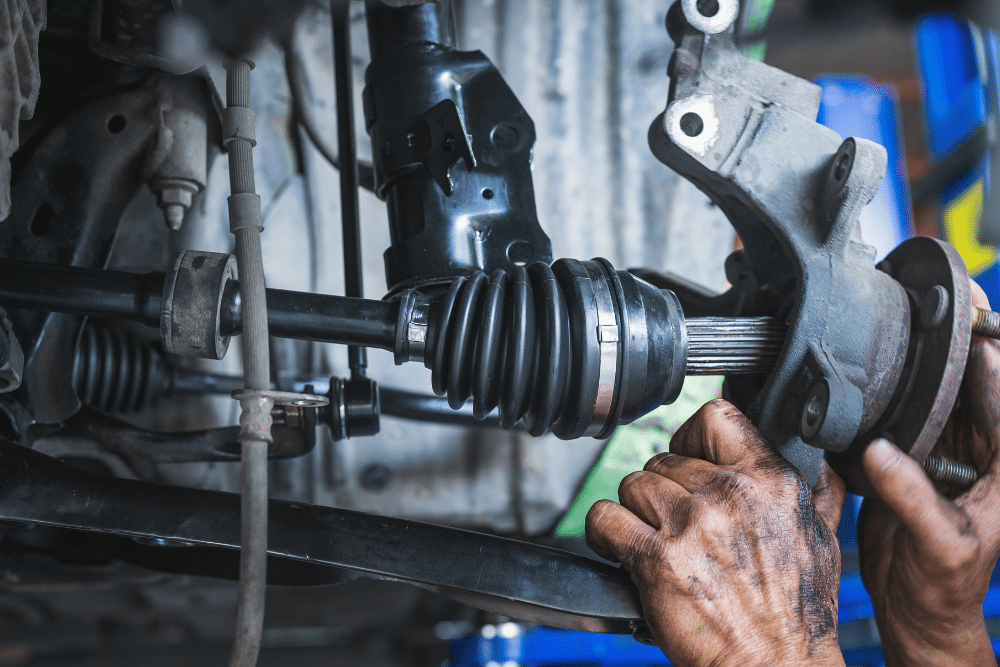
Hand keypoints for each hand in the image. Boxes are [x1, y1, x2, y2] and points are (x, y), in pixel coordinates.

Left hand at [585, 400, 846, 666]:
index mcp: (770, 481)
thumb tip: (815, 461)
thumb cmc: (798, 615)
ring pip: (632, 485)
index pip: (714, 417)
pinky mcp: (657, 559)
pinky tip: (619, 547)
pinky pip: (605, 519)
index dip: (691, 436)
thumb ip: (816, 491)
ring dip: (635, 512)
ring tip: (652, 538)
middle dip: (663, 491)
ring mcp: (692, 524)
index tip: (687, 456)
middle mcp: (730, 495)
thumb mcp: (823, 539)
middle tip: (675, 524)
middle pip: (663, 459)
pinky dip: (603, 532)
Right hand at [859, 282, 999, 666]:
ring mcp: (942, 457)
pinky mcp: (909, 463)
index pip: (997, 398)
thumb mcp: (939, 542)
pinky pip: (902, 419)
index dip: (988, 355)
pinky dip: (891, 396)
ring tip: (903, 324)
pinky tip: (875, 374)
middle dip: (955, 346)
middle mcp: (974, 456)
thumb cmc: (945, 586)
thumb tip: (879, 452)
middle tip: (939, 303)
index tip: (971, 319)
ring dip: (922, 366)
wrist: (915, 610)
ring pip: (935, 398)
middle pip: (968, 387)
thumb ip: (911, 496)